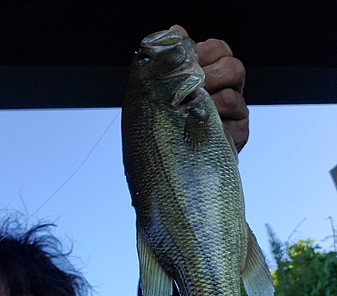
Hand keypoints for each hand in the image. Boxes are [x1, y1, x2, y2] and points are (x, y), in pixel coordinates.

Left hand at [170, 25, 248, 152]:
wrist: (169, 158)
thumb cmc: (167, 120)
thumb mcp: (164, 88)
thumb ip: (172, 59)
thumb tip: (176, 30)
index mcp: (212, 73)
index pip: (220, 50)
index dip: (207, 51)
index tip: (191, 60)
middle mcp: (228, 89)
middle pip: (235, 68)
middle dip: (211, 75)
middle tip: (192, 89)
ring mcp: (235, 112)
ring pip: (232, 97)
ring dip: (209, 103)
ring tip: (191, 112)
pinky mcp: (238, 134)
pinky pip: (233, 124)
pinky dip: (215, 125)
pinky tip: (200, 129)